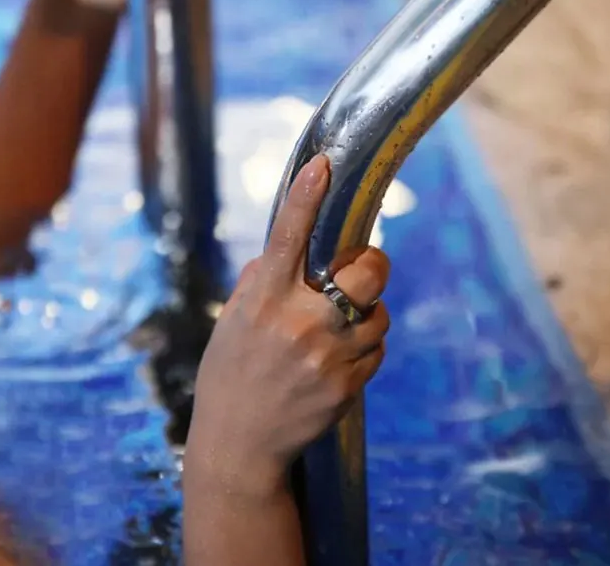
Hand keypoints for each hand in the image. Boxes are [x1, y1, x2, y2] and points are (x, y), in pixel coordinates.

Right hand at [185, 155, 390, 496]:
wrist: (239, 446)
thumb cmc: (231, 375)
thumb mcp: (233, 323)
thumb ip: (260, 283)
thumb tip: (283, 250)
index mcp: (263, 301)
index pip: (287, 237)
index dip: (306, 197)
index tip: (324, 164)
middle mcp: (298, 324)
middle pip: (366, 274)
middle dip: (373, 266)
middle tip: (362, 270)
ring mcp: (327, 358)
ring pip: (378, 315)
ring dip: (367, 315)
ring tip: (338, 331)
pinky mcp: (348, 387)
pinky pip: (377, 351)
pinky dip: (365, 349)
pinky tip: (337, 362)